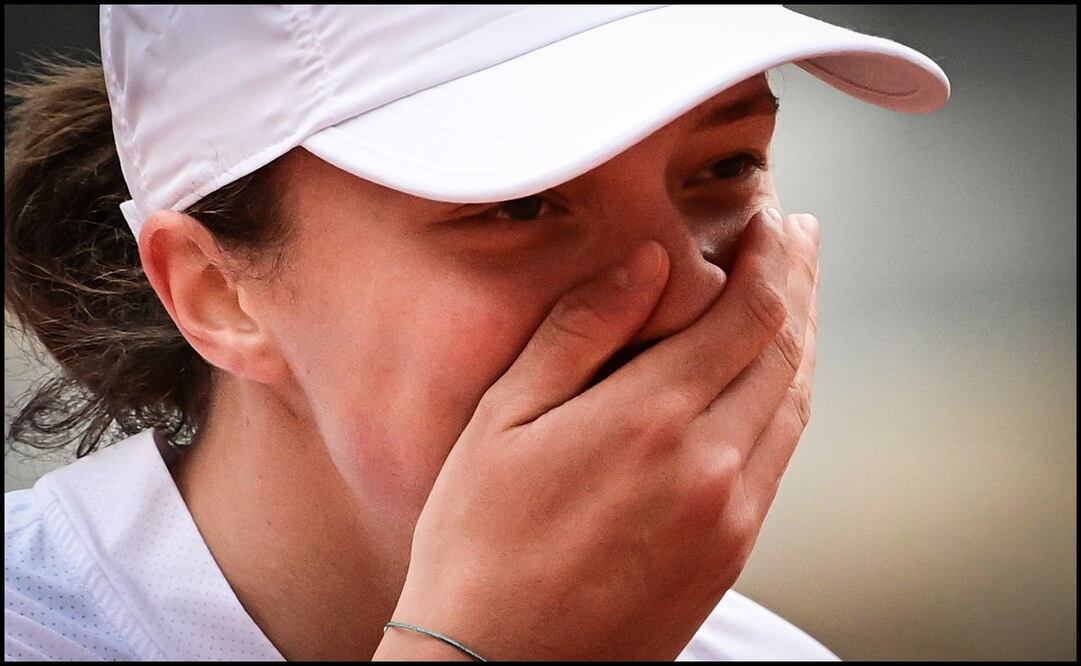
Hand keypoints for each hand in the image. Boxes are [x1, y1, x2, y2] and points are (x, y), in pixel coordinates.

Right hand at [381, 208, 820, 660]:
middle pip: (785, 351)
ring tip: (797, 294)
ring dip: (802, 339)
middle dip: (798, 284)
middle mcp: (711, 465)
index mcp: (651, 420)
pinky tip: (771, 380)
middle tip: (798, 237)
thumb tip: (646, 261)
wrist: (501, 665)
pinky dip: (788, 400)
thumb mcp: (502, 421)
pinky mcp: (730, 552)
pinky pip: (780, 457)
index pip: (749, 313)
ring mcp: (731, 515)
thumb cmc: (479, 540)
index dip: (772, 257)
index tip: (774, 218)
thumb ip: (579, 332)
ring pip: (793, 405)